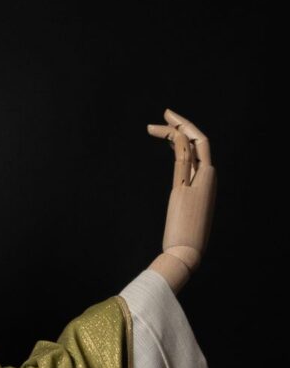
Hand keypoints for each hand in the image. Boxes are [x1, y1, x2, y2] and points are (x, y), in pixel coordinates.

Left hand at [144, 109, 215, 293]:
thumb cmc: (183, 241)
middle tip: (166, 112)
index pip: (198, 151)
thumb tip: (180, 199)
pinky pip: (183, 157)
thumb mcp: (185, 214)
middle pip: (198, 141)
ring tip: (160, 119)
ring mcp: (199, 181)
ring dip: (176, 127)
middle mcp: (207, 178)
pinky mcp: (186, 187)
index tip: (169, 128)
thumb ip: (185, 201)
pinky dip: (176, 140)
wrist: (185, 254)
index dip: (186, 136)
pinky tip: (165, 130)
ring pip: (191, 144)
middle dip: (183, 124)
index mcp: (207, 183)